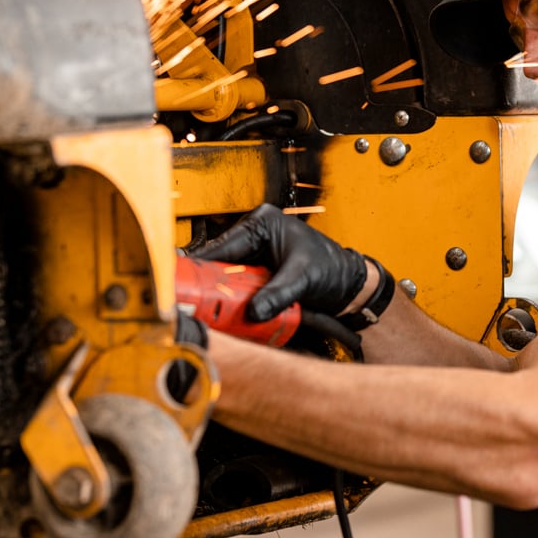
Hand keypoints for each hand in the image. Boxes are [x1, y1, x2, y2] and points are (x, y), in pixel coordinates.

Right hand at [192, 203, 368, 321]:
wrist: (348, 283)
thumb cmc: (332, 268)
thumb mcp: (304, 278)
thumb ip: (279, 293)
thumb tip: (255, 310)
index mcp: (262, 223)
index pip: (223, 246)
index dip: (204, 267)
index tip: (188, 286)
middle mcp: (254, 236)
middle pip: (219, 264)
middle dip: (211, 286)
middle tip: (200, 305)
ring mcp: (254, 256)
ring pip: (225, 278)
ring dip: (222, 297)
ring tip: (214, 313)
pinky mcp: (257, 274)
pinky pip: (237, 289)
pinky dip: (234, 302)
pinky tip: (231, 314)